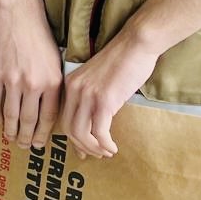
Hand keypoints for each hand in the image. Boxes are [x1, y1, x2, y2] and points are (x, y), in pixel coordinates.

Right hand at [0, 0, 62, 147]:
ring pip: (11, 115)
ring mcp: (12, 80)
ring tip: (11, 139)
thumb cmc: (41, 37)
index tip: (40, 144)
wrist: (20, 15)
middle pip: (29, 120)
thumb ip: (54, 87)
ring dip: (11, 131)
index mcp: (52, 82)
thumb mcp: (57, 62)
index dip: (43, 134)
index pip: (48, 118)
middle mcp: (33, 84)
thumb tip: (50, 113)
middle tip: (25, 147)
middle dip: (27, 138)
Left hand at [58, 31, 158, 158]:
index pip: (64, 117)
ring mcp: (88, 95)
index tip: (82, 150)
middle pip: (70, 129)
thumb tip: (94, 123)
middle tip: (96, 155)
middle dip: (83, 147)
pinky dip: (105, 144)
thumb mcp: (97, 79)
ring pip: (82, 134)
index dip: (73, 138)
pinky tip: (113, 148)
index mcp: (70, 84)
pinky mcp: (104, 100)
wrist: (136, 44)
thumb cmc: (123, 60)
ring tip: (106, 152)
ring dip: (94, 148)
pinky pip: (100, 132)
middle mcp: (75, 90)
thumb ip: (91, 96)